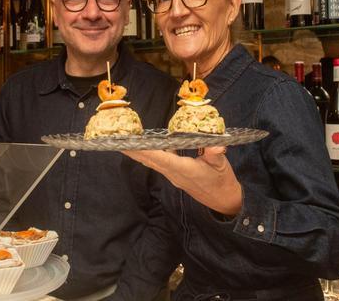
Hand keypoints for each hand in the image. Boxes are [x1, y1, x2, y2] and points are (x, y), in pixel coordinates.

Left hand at [122, 147, 241, 215]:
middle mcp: (173, 173)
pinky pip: (158, 162)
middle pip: (148, 160)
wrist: (223, 201)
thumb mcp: (222, 166)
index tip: (129, 143)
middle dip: (133, 149)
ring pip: (151, 162)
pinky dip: (149, 154)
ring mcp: (172, 175)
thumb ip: (216, 154)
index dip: (144, 150)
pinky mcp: (175, 175)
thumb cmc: (222, 182)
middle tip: (115, 138)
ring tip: (124, 140)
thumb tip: (217, 143)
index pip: (160, 158)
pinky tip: (144, 145)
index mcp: (183, 170)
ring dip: (138, 152)